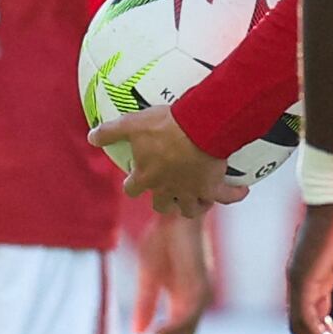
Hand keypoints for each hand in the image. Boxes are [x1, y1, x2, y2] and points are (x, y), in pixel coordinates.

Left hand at [92, 102, 235, 214]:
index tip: (136, 177)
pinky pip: (225, 196)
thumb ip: (110, 132)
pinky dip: (233, 195)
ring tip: (199, 197)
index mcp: (147, 176)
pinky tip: (242, 190)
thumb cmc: (165, 125)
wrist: (200, 127)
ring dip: (194, 205)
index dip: (132, 184)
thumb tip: (91, 137)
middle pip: (162, 205)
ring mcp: (191, 191)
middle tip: (169, 190)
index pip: (132, 189)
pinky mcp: (213, 187)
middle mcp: (167, 189)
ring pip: (191, 210)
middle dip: (164, 201)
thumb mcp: (132, 123)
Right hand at [134, 211, 213, 333]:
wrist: (175, 211)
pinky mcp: (198, 287)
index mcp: (184, 299)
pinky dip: (171, 332)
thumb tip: (137, 332)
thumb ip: (146, 303)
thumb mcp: (149, 276)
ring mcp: (200, 295)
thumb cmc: (163, 238)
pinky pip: (187, 318)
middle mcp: (196, 301)